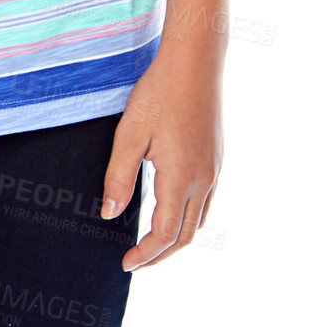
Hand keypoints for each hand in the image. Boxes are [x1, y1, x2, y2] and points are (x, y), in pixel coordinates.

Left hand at [100, 34, 224, 272]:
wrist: (195, 62)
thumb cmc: (158, 93)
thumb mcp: (129, 134)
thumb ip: (118, 177)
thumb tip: (109, 215)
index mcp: (181, 179)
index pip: (165, 235)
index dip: (146, 255)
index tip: (126, 264)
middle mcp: (203, 180)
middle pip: (187, 235)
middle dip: (162, 254)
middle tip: (136, 261)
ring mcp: (214, 169)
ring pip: (200, 219)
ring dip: (178, 237)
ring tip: (153, 241)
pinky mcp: (217, 156)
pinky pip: (206, 199)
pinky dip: (189, 215)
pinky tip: (171, 205)